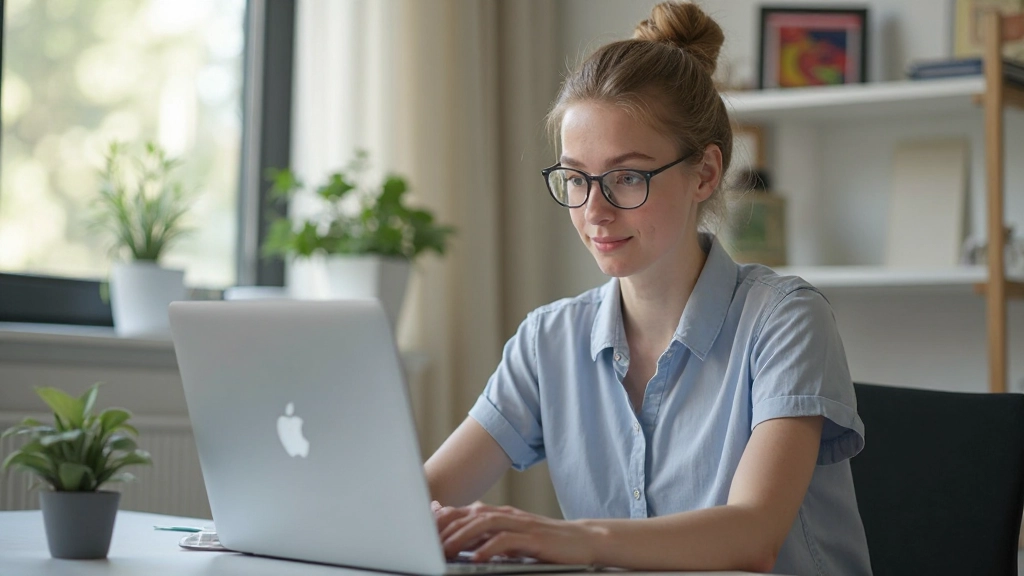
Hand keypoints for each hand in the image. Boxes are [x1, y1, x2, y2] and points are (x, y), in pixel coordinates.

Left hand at [432, 502, 599, 564]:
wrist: (581, 540)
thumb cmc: (543, 541)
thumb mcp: (509, 536)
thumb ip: (483, 533)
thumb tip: (454, 535)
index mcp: (497, 514)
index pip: (461, 512)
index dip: (439, 520)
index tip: (419, 533)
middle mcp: (505, 514)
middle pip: (468, 515)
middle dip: (445, 528)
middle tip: (426, 543)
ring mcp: (520, 524)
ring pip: (484, 524)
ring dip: (461, 536)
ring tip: (444, 550)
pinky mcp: (533, 537)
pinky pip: (506, 540)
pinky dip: (489, 548)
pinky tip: (476, 558)